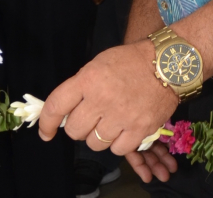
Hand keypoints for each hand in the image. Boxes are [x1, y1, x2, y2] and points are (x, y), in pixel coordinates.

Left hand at [38, 41, 178, 177]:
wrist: (167, 64)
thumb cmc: (129, 62)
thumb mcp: (97, 64)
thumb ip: (80, 86)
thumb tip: (65, 110)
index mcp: (87, 80)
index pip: (57, 106)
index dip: (47, 123)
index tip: (46, 133)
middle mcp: (101, 100)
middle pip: (75, 130)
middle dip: (78, 128)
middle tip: (89, 120)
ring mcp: (121, 116)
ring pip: (95, 143)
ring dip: (98, 137)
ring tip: (108, 124)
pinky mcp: (139, 129)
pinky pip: (117, 150)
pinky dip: (118, 144)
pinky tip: (123, 131)